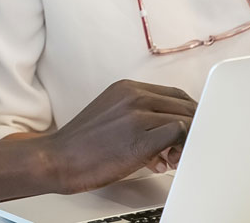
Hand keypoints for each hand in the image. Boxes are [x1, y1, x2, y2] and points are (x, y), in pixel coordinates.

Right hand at [42, 79, 194, 192]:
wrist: (57, 159)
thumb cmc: (82, 145)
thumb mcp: (111, 115)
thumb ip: (139, 114)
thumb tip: (168, 129)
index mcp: (126, 88)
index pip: (173, 94)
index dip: (186, 112)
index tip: (188, 127)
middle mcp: (133, 96)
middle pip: (183, 104)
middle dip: (192, 126)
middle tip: (182, 146)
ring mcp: (137, 116)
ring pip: (184, 119)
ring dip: (186, 141)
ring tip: (172, 157)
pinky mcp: (139, 139)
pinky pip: (178, 134)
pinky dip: (179, 148)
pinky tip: (166, 160)